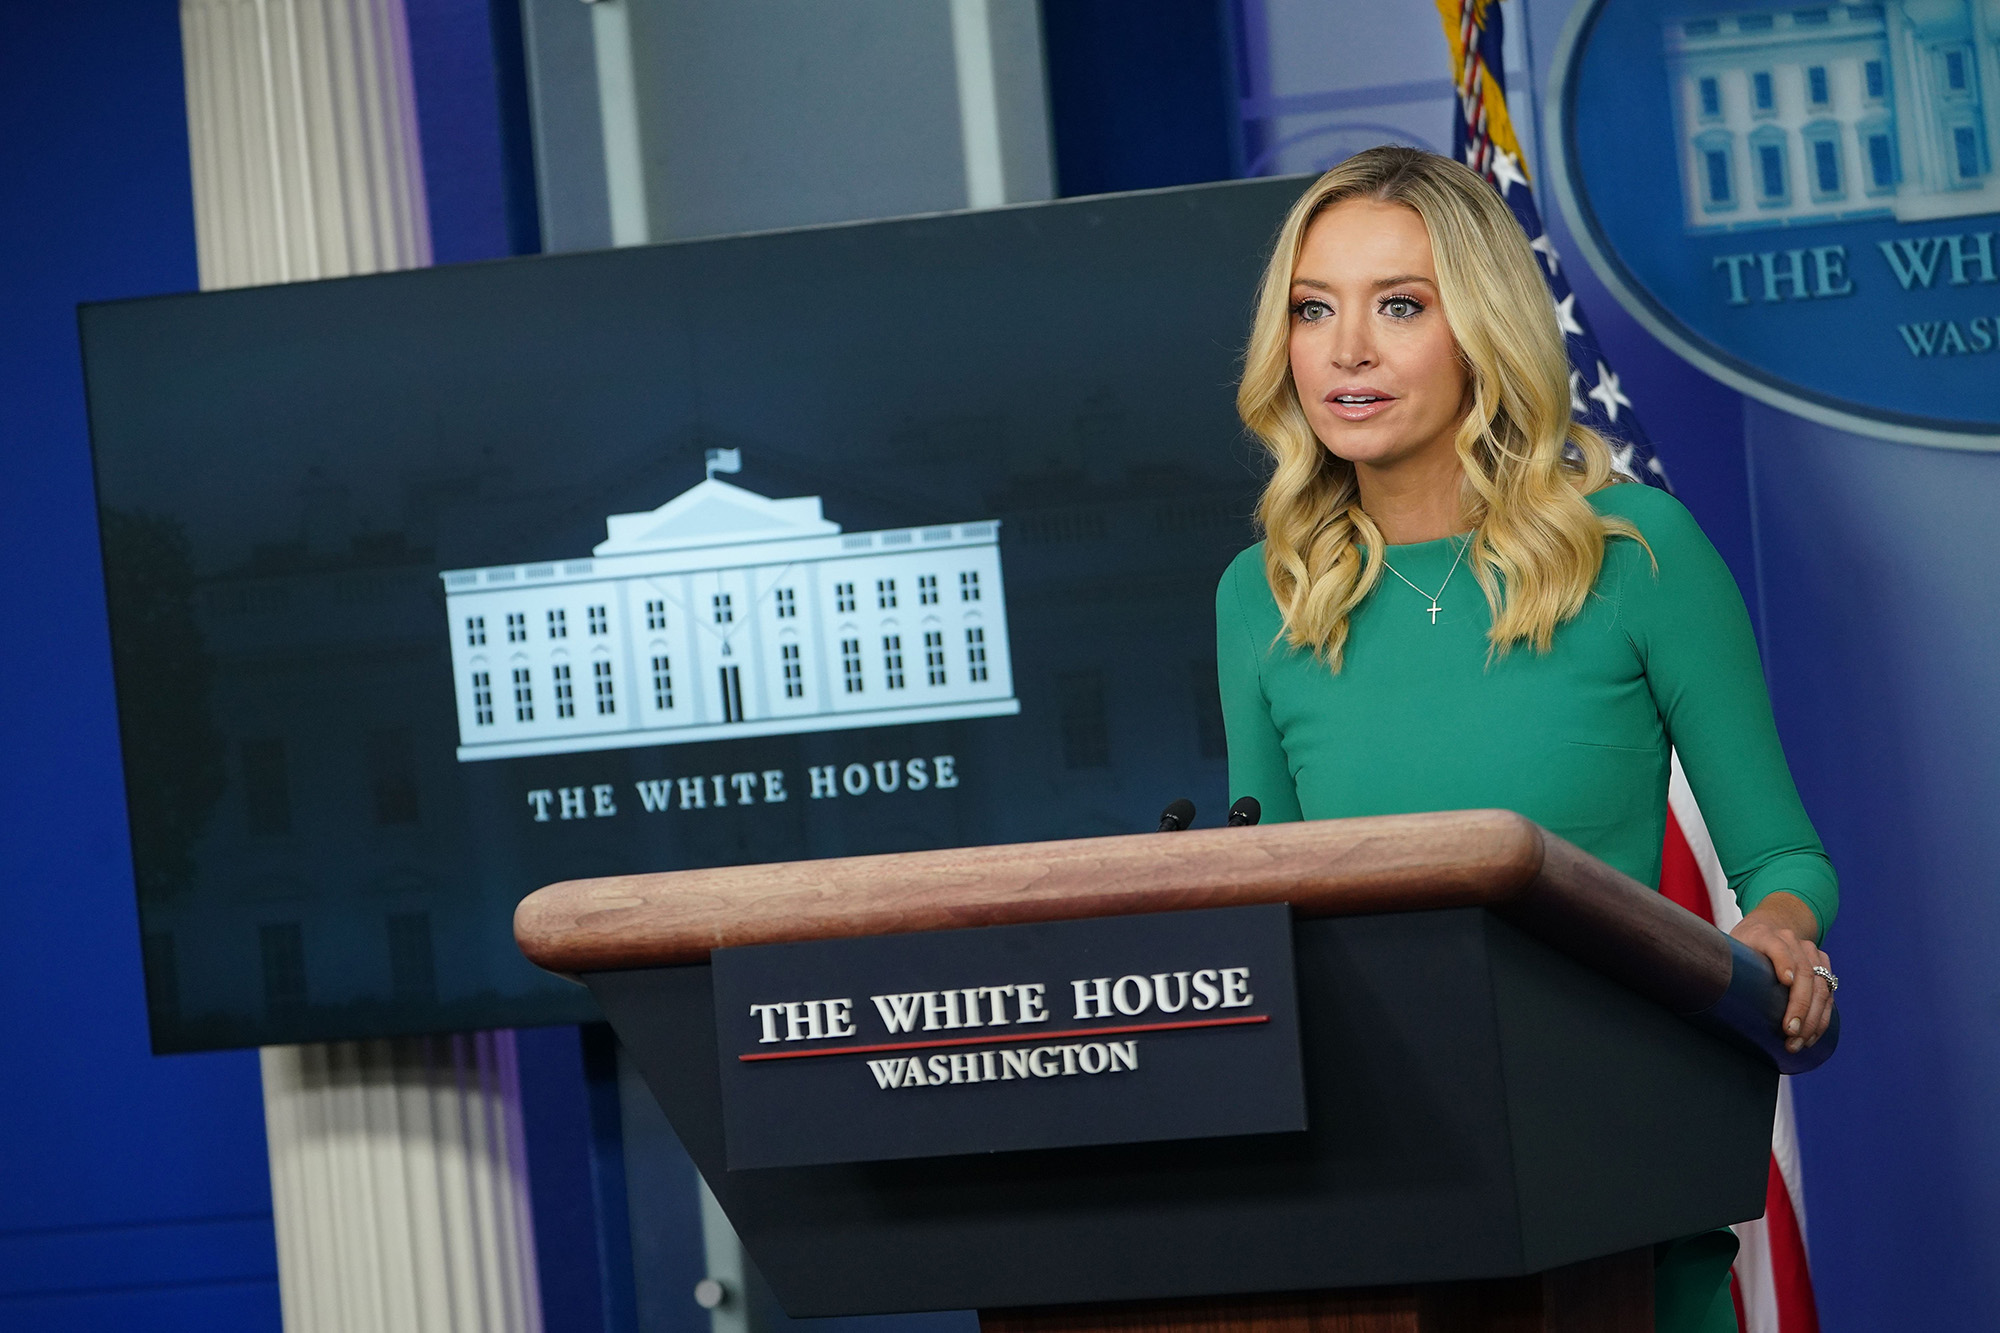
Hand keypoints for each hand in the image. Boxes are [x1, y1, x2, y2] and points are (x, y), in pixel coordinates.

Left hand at [1730, 892, 1833, 1053]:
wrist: (1770, 923)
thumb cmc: (1743, 944)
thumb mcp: (1730, 947)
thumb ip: (1722, 965)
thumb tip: (1699, 997)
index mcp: (1766, 934)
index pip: (1778, 947)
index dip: (1784, 962)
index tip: (1786, 981)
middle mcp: (1793, 941)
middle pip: (1805, 973)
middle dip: (1800, 1006)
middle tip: (1789, 1033)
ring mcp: (1811, 952)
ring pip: (1821, 987)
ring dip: (1813, 1018)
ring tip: (1799, 1042)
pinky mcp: (1823, 966)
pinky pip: (1828, 994)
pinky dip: (1822, 1017)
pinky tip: (1812, 1036)